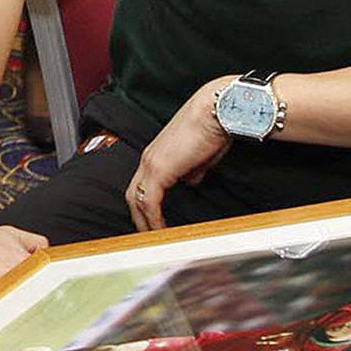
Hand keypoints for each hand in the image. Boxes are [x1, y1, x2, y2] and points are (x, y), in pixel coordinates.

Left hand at [127, 77, 234, 229]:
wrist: (217, 110)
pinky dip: (152, 218)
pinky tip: (160, 231)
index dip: (145, 206)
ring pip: (136, 199)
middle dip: (138, 218)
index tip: (153, 223)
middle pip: (133, 195)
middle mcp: (148, 159)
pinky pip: (149, 201)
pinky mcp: (159, 168)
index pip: (143, 186)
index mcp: (157, 155)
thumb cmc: (213, 129)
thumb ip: (192, 170)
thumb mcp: (201, 157)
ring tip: (153, 240)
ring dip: (144, 222)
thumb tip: (190, 181)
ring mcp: (151, 163)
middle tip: (147, 237)